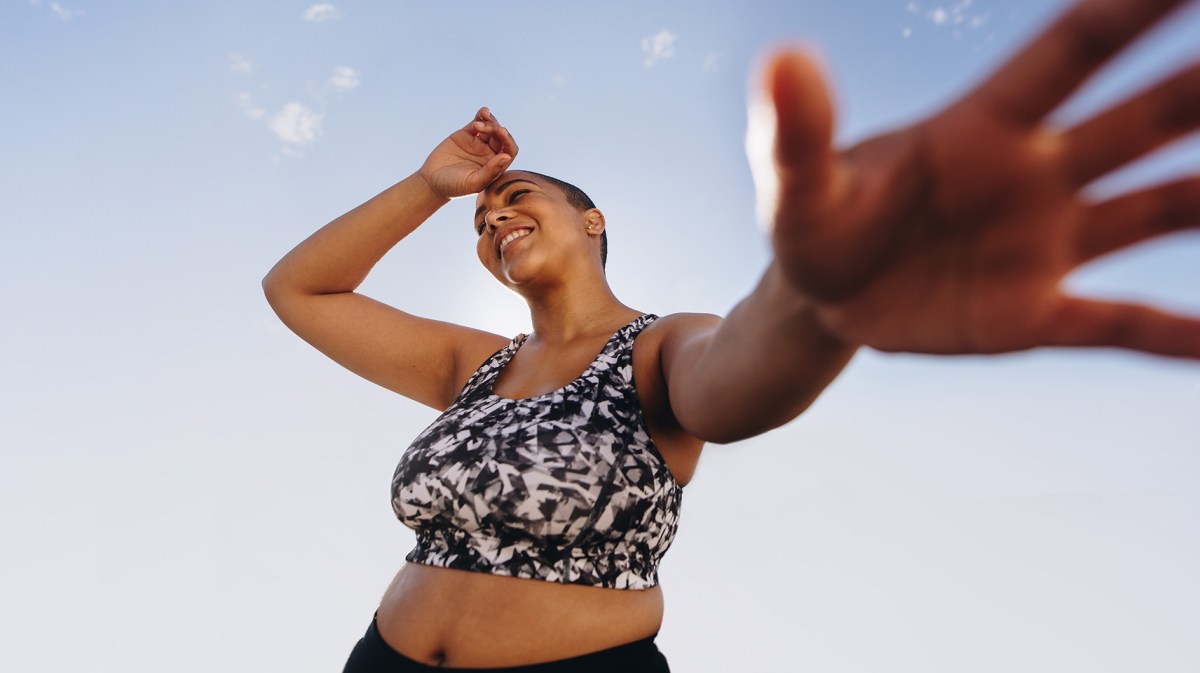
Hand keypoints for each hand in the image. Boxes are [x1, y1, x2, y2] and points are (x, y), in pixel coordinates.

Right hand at [418, 107, 518, 198]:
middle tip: (489, 128)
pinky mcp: (466, 135)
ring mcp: (478, 143)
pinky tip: (482, 112)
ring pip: (490, 128)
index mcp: (496, 166)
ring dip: (490, 121)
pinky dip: (481, 116)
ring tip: (480, 121)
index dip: (508, 140)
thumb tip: (507, 156)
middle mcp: (489, 153)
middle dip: (497, 130)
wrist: (432, 181)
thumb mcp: (473, 182)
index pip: (509, 150)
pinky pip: (476, 123)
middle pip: (501, 137)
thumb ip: (491, 171)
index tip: (502, 132)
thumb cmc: (454, 186)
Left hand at [757, 0, 1199, 356]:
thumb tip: (780, 62)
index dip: (1134, 7)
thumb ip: (796, 131)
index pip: (1072, 52)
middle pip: (1141, 119)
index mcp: (981, 128)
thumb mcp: (795, 184)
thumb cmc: (814, 223)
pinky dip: (1168, 334)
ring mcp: (1042, 245)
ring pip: (1155, 209)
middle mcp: (1033, 174)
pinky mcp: (1034, 314)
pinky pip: (1118, 322)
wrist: (822, 300)